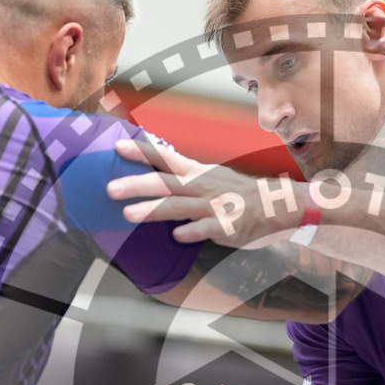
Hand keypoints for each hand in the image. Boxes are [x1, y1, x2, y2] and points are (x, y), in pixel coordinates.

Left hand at [108, 141, 305, 246]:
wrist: (274, 205)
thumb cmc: (238, 193)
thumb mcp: (211, 176)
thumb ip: (185, 175)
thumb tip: (159, 166)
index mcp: (197, 174)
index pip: (166, 159)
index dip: (143, 152)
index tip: (118, 147)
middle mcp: (201, 187)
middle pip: (165, 183)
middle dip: (137, 184)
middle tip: (110, 188)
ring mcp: (212, 206)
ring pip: (178, 207)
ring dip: (153, 210)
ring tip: (127, 215)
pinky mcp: (225, 226)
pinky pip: (206, 229)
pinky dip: (191, 232)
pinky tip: (176, 236)